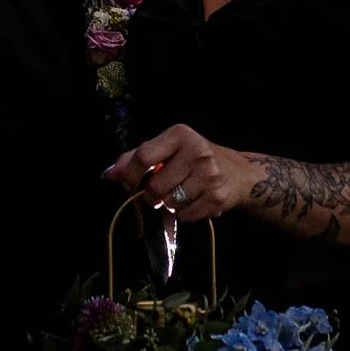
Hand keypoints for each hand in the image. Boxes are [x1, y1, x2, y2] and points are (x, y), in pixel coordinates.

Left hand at [105, 121, 257, 224]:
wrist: (240, 174)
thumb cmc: (196, 159)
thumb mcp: (170, 149)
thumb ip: (137, 158)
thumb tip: (109, 174)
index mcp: (181, 134)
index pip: (144, 156)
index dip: (130, 175)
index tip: (130, 183)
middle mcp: (197, 151)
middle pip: (154, 186)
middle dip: (153, 194)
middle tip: (164, 189)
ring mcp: (209, 176)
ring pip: (169, 203)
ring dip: (170, 204)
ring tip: (183, 192)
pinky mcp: (217, 198)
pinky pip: (184, 215)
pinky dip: (184, 213)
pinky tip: (195, 201)